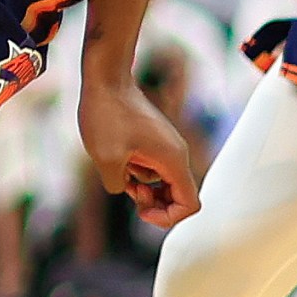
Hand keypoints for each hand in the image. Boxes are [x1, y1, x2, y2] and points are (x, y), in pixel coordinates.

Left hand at [81, 75, 201, 227]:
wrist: (106, 79)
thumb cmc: (107, 116)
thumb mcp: (106, 159)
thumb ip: (119, 185)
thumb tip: (126, 188)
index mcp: (172, 160)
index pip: (190, 204)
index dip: (168, 217)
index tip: (141, 211)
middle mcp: (176, 154)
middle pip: (179, 195)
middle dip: (154, 203)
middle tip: (130, 192)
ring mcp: (166, 146)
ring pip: (162, 181)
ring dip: (141, 185)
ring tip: (118, 169)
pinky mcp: (154, 139)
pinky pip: (152, 167)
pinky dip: (137, 171)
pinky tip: (117, 159)